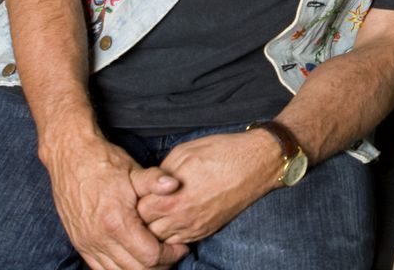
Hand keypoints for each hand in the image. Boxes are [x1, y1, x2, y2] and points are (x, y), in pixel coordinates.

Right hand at [42, 136, 188, 269]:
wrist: (71, 158)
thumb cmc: (105, 163)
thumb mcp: (134, 170)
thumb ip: (155, 180)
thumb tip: (174, 184)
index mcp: (116, 222)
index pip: (150, 256)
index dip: (170, 254)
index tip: (181, 246)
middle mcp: (99, 238)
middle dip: (159, 265)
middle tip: (172, 253)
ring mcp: (87, 243)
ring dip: (139, 268)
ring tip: (155, 255)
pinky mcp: (80, 244)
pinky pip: (101, 269)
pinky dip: (119, 268)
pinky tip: (133, 258)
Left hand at [137, 129, 282, 242]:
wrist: (257, 163)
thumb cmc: (222, 152)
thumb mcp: (183, 153)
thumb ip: (161, 173)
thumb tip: (150, 185)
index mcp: (173, 199)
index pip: (139, 212)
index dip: (137, 199)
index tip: (139, 190)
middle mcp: (183, 219)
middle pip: (148, 230)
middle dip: (144, 216)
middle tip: (147, 200)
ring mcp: (196, 228)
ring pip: (163, 240)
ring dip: (158, 226)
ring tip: (159, 210)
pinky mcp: (208, 230)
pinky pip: (181, 241)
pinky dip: (174, 232)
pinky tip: (175, 216)